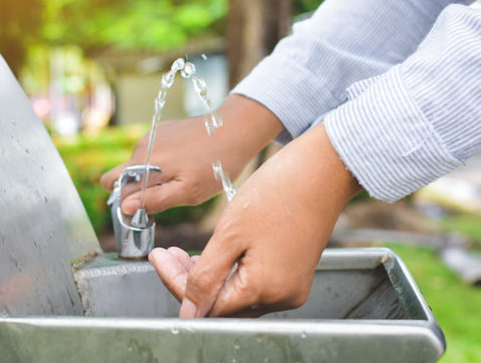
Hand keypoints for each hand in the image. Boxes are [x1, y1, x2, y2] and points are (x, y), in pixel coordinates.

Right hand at [100, 94, 282, 214]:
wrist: (234, 130)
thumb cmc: (214, 166)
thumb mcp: (188, 192)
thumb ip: (154, 200)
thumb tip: (125, 207)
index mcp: (144, 162)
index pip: (112, 184)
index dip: (124, 201)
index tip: (145, 211)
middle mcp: (142, 146)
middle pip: (123, 174)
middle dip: (136, 189)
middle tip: (164, 197)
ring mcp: (152, 135)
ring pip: (139, 165)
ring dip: (152, 176)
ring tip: (181, 178)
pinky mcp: (162, 130)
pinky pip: (152, 153)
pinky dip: (161, 163)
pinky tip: (185, 164)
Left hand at [149, 124, 360, 316]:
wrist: (322, 169)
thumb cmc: (278, 193)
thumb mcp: (230, 234)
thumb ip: (206, 276)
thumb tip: (190, 311)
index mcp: (265, 290)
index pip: (207, 305)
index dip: (177, 284)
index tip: (158, 260)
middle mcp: (282, 297)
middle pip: (222, 303)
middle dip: (190, 280)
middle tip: (167, 254)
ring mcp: (291, 287)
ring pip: (237, 294)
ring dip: (209, 276)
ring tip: (184, 252)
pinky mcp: (294, 273)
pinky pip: (254, 283)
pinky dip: (231, 271)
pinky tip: (215, 253)